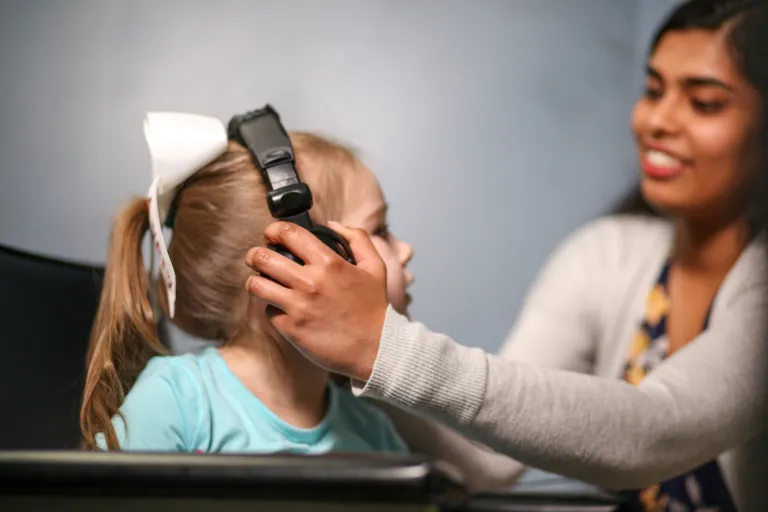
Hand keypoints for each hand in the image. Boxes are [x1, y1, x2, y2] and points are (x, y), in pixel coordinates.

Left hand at [244, 221, 388, 380]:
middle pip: (262, 258)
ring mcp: (298, 306)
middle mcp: (310, 282)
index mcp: (329, 263)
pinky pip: (269, 311)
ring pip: (256, 285)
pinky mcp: (291, 328)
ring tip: (261, 281)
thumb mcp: (375, 266)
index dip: (274, 229)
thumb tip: (332, 225)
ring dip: (256, 280)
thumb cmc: (374, 307)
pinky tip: (283, 307)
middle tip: (256, 257)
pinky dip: (273, 307)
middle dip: (254, 254)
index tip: (272, 234)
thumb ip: (357, 238)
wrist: (375, 348)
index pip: (289, 234)